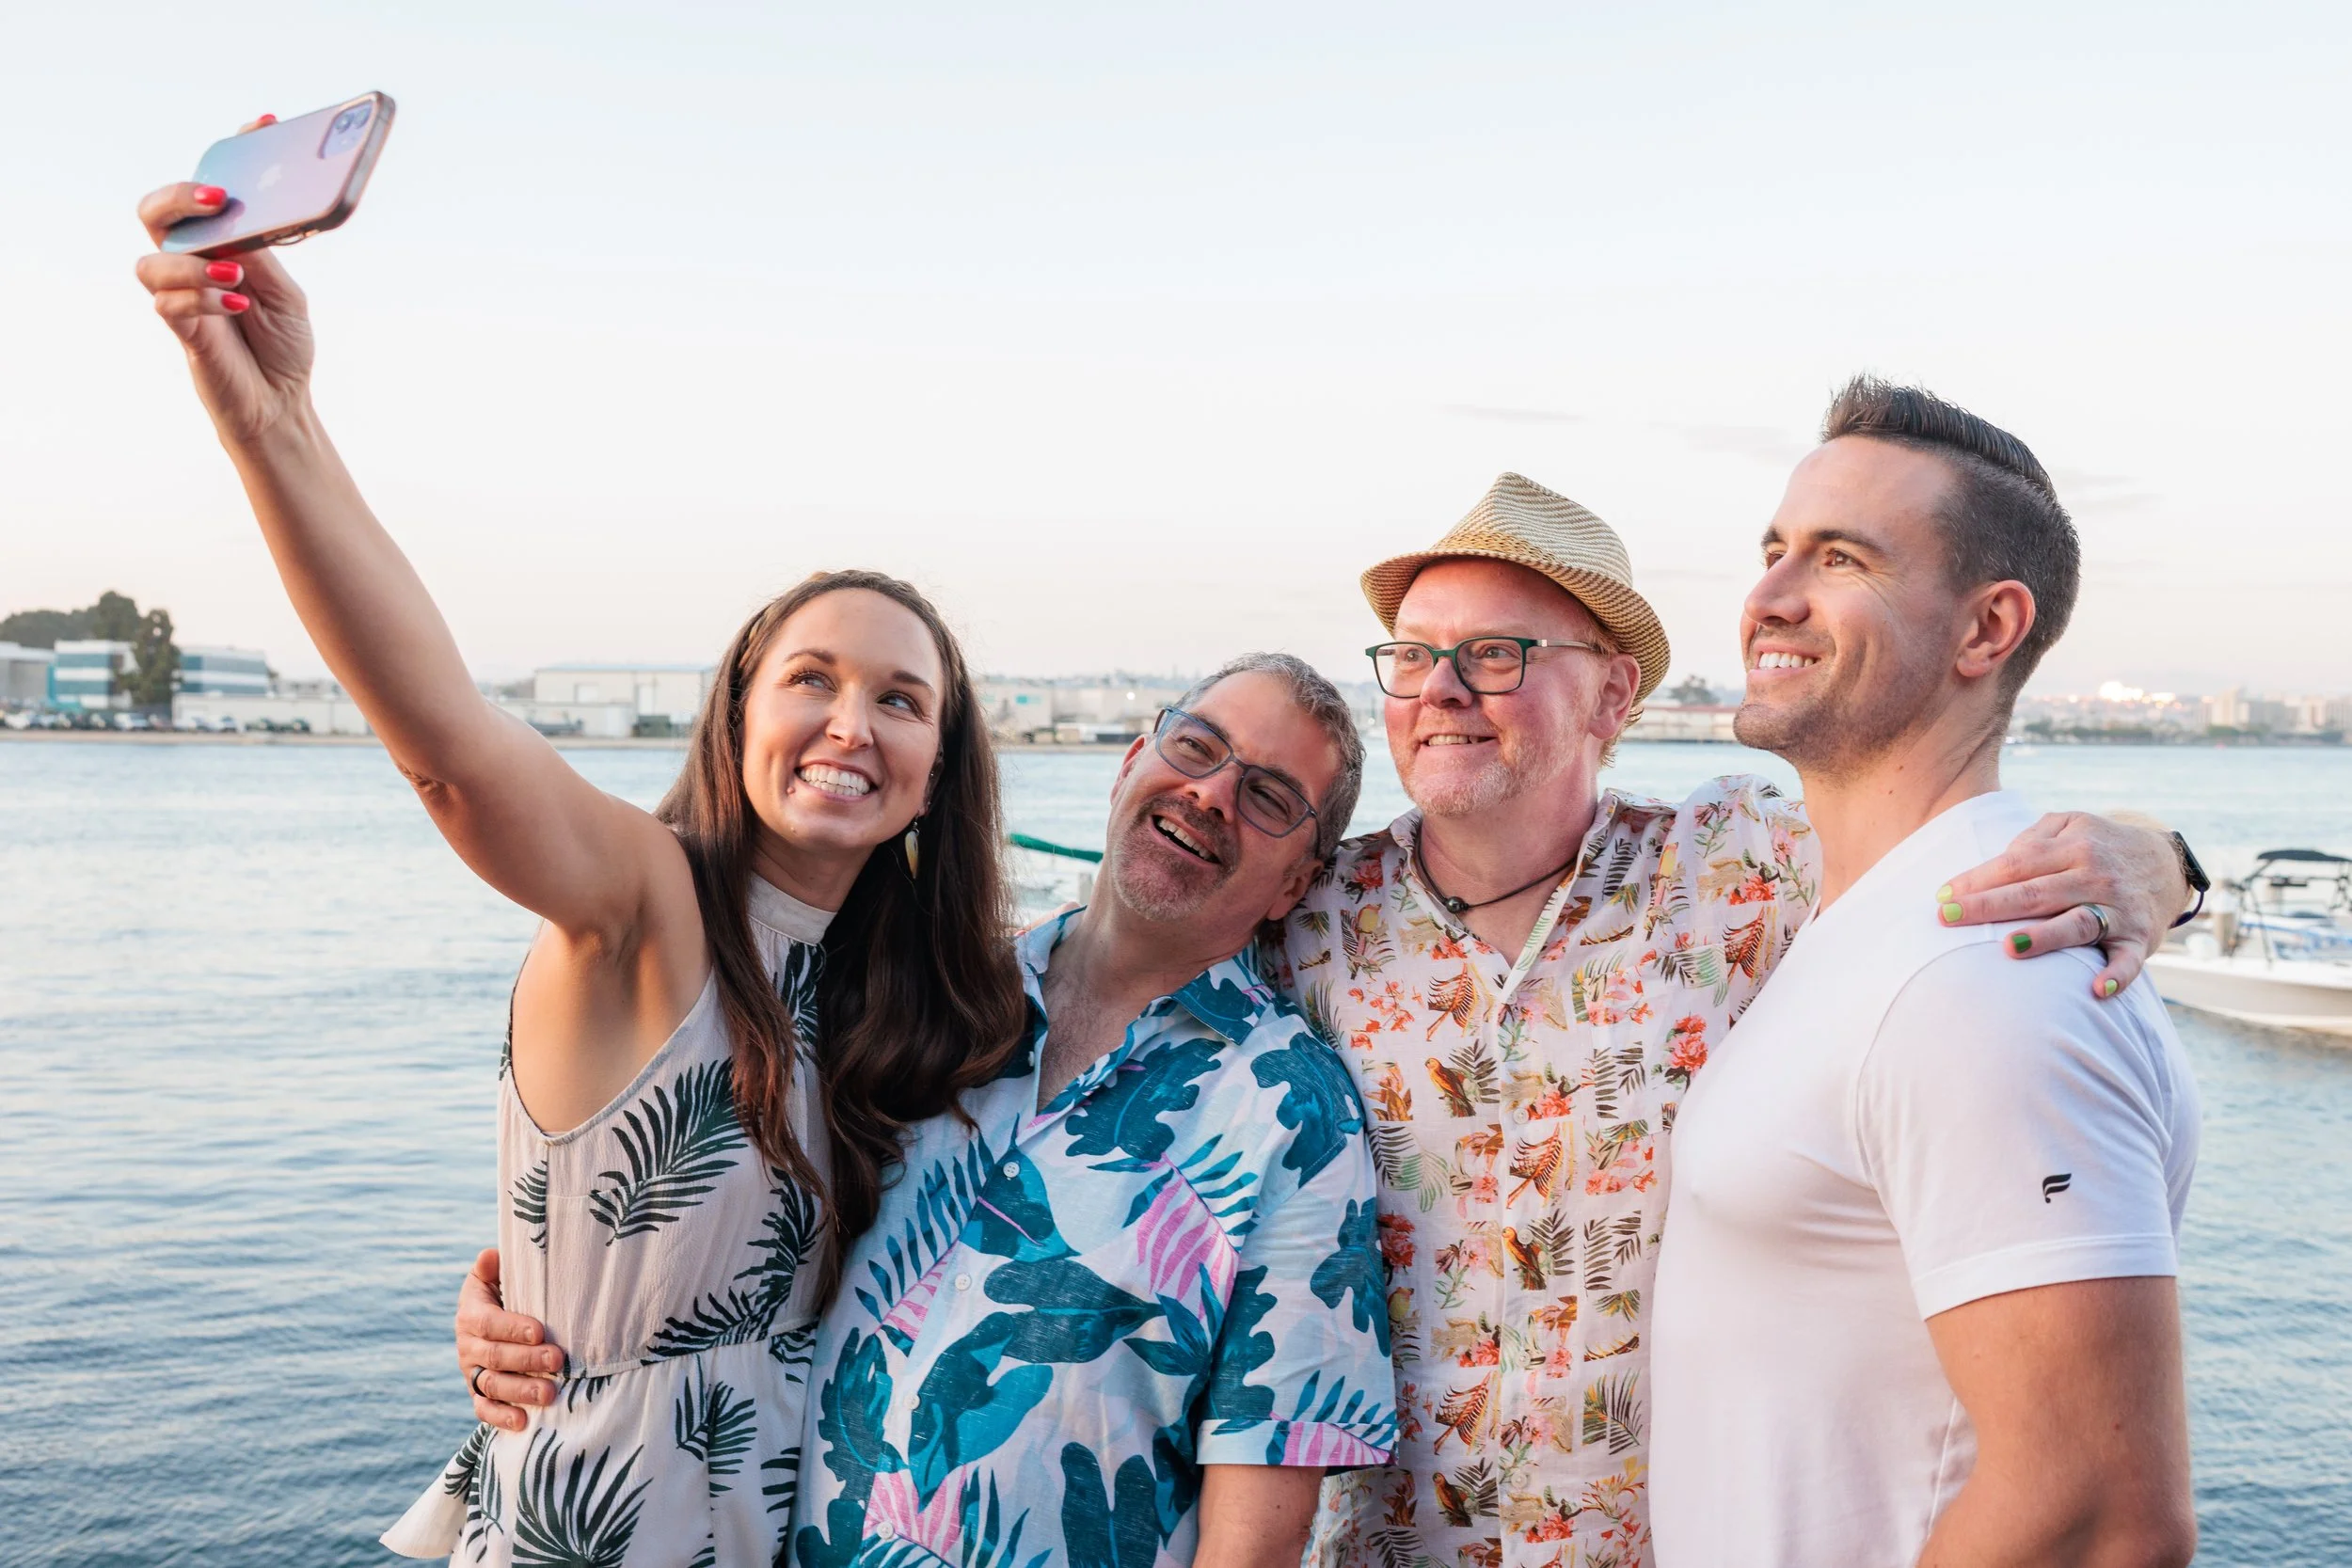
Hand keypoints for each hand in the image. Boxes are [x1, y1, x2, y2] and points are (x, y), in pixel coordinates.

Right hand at [133, 118, 315, 446]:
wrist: (281, 401)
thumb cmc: (283, 344)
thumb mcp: (286, 293)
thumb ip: (262, 256)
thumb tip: (241, 220)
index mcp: (222, 244)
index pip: (210, 188)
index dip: (230, 152)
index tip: (259, 123)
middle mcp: (193, 262)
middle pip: (155, 211)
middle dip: (179, 197)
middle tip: (217, 202)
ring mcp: (181, 293)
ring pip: (152, 260)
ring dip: (193, 262)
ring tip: (235, 275)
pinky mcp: (179, 328)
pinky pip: (168, 303)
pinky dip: (202, 298)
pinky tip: (235, 304)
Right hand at [455, 1247, 564, 1431]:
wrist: (494, 1318)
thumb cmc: (505, 1291)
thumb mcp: (496, 1275)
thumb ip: (493, 1267)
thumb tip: (490, 1256)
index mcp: (471, 1313)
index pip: (489, 1323)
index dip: (512, 1328)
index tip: (540, 1331)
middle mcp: (468, 1345)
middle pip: (494, 1356)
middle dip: (527, 1360)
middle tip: (557, 1360)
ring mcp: (471, 1372)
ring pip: (492, 1385)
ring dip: (520, 1391)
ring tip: (549, 1394)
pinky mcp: (478, 1393)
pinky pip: (483, 1409)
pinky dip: (500, 1417)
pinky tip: (523, 1422)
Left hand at [1938, 812, 2189, 999]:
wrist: (2167, 862)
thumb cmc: (2099, 847)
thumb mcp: (2071, 825)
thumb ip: (2033, 839)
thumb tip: (1990, 869)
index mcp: (2072, 847)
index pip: (2015, 864)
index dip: (1977, 880)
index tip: (1941, 898)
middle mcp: (2094, 876)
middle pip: (2035, 893)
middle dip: (1989, 906)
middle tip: (1948, 919)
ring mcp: (2118, 909)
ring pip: (2077, 923)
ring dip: (2044, 937)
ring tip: (2008, 947)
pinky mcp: (2140, 938)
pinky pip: (2129, 960)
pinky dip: (2117, 976)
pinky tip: (2096, 990)